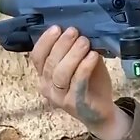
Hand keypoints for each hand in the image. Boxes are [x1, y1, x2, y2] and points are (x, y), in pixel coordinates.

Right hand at [30, 25, 131, 139]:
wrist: (102, 112)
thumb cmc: (90, 85)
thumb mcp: (82, 64)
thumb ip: (77, 50)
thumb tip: (79, 30)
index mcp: (44, 76)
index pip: (37, 57)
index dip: (45, 41)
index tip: (57, 27)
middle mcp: (47, 88)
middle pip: (50, 63)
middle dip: (62, 44)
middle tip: (75, 31)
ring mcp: (60, 97)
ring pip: (61, 73)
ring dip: (73, 54)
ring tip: (85, 42)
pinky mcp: (75, 103)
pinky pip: (78, 83)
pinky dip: (84, 67)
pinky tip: (93, 55)